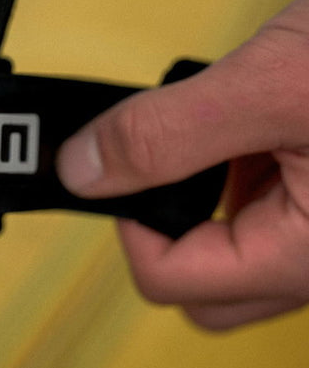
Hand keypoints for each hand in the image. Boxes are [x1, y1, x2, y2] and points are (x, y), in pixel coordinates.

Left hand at [57, 0, 308, 329]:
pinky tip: (257, 120)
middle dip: (167, 224)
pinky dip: (245, 170)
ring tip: (228, 124)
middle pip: (203, 285)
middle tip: (166, 158)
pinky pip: (272, 208)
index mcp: (308, 254)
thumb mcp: (272, 83)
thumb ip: (165, 135)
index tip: (118, 167)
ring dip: (209, 193)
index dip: (128, 225)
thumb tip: (82, 169)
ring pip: (237, 247)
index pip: (170, 281)